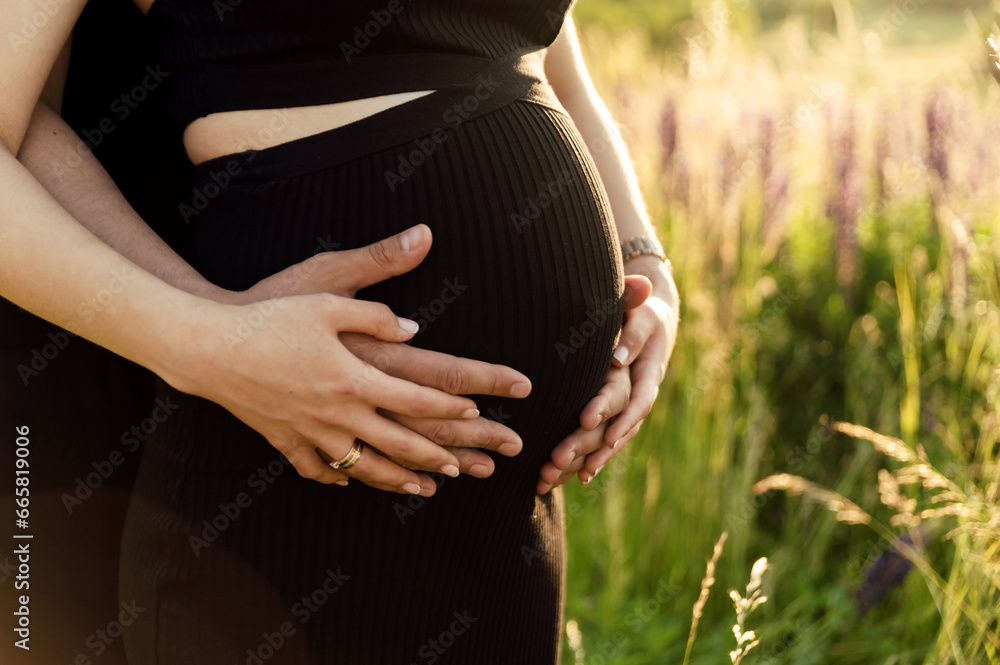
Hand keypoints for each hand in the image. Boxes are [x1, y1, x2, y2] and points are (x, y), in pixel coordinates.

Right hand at [228, 224, 531, 479]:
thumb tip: (414, 327)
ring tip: (424, 488)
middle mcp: (338, 411)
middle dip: (437, 456)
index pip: (416, 398)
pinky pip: (316, 468)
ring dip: (398, 479)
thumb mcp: (326, 297)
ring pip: (365, 465)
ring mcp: (311, 431)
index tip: (476, 412)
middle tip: (467, 467)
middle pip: (400, 442)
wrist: (208, 347)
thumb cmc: (268, 314)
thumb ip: (375, 313)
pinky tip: (349, 482)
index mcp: (355, 375)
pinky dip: (337, 477)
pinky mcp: (284, 439)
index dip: (449, 407)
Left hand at [537, 264, 677, 493]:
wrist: (651, 322)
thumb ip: (633, 330)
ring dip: (579, 460)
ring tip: (550, 476)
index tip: (589, 423)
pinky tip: (562, 478)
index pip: (635, 401)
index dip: (615, 416)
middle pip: (616, 429)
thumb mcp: (643, 314)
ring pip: (606, 443)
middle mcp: (639, 397)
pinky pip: (601, 442)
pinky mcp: (614, 415)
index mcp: (649, 374)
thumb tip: (617, 359)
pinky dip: (583, 459)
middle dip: (586, 446)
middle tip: (557, 458)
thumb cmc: (643, 312)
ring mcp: (627, 410)